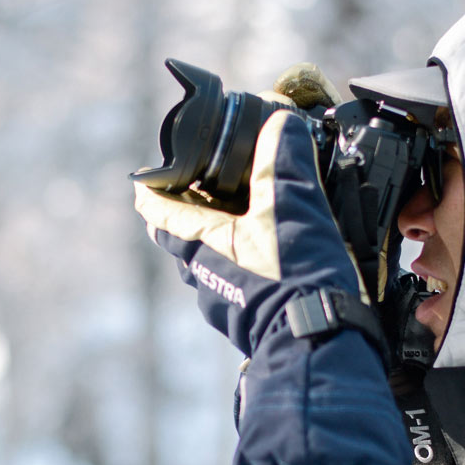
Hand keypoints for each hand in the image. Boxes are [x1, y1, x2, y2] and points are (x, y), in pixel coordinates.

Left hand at [134, 108, 361, 358]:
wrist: (317, 343)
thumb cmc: (296, 277)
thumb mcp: (293, 204)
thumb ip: (285, 159)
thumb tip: (280, 122)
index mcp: (203, 243)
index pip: (160, 213)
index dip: (151, 191)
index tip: (146, 178)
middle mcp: (204, 276)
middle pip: (184, 238)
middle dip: (192, 213)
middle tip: (208, 191)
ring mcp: (224, 304)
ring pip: (210, 264)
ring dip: (220, 242)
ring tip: (245, 223)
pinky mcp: (248, 322)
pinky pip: (236, 287)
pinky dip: (245, 268)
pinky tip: (272, 262)